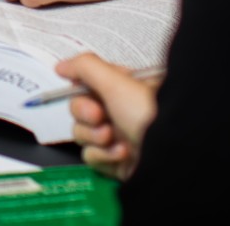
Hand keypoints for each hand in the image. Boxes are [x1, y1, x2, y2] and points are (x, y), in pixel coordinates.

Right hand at [55, 53, 158, 180]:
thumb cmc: (145, 112)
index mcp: (119, 90)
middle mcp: (116, 112)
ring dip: (95, 137)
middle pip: (78, 110)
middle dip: (86, 114)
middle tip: (101, 116)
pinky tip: (123, 154)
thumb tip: (61, 66)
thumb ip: (85, 66)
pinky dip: (104, 156)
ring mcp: (115, 138)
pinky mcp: (114, 163)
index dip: (81, 91)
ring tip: (115, 138)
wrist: (168, 154)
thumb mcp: (115, 80)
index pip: (85, 86)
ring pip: (82, 135)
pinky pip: (91, 157)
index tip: (89, 93)